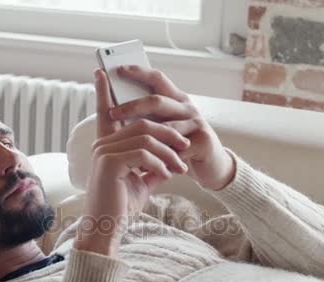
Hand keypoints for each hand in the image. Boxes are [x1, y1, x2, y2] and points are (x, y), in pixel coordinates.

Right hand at [73, 69, 189, 256]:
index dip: (104, 91)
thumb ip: (151, 164)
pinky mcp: (109, 162)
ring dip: (169, 152)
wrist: (109, 229)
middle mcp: (101, 143)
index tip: (103, 71)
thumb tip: (169, 158)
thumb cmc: (122, 205)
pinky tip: (167, 176)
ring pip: (146, 137)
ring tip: (180, 168)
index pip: (106, 112)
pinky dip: (161, 163)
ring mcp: (103, 151)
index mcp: (107, 144)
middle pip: (141, 123)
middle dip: (168, 134)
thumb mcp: (141, 180)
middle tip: (185, 148)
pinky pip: (144, 153)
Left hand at [109, 65, 234, 190]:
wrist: (211, 166)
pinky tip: (147, 171)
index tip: (118, 69)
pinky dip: (161, 161)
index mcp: (175, 99)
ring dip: (146, 140)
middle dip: (132, 106)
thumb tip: (113, 106)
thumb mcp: (164, 126)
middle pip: (157, 100)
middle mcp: (186, 107)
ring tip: (126, 149)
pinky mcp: (203, 141)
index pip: (157, 78)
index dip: (139, 72)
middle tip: (112, 113)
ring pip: (167, 127)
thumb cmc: (180, 144)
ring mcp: (197, 122)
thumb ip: (147, 116)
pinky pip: (177, 150)